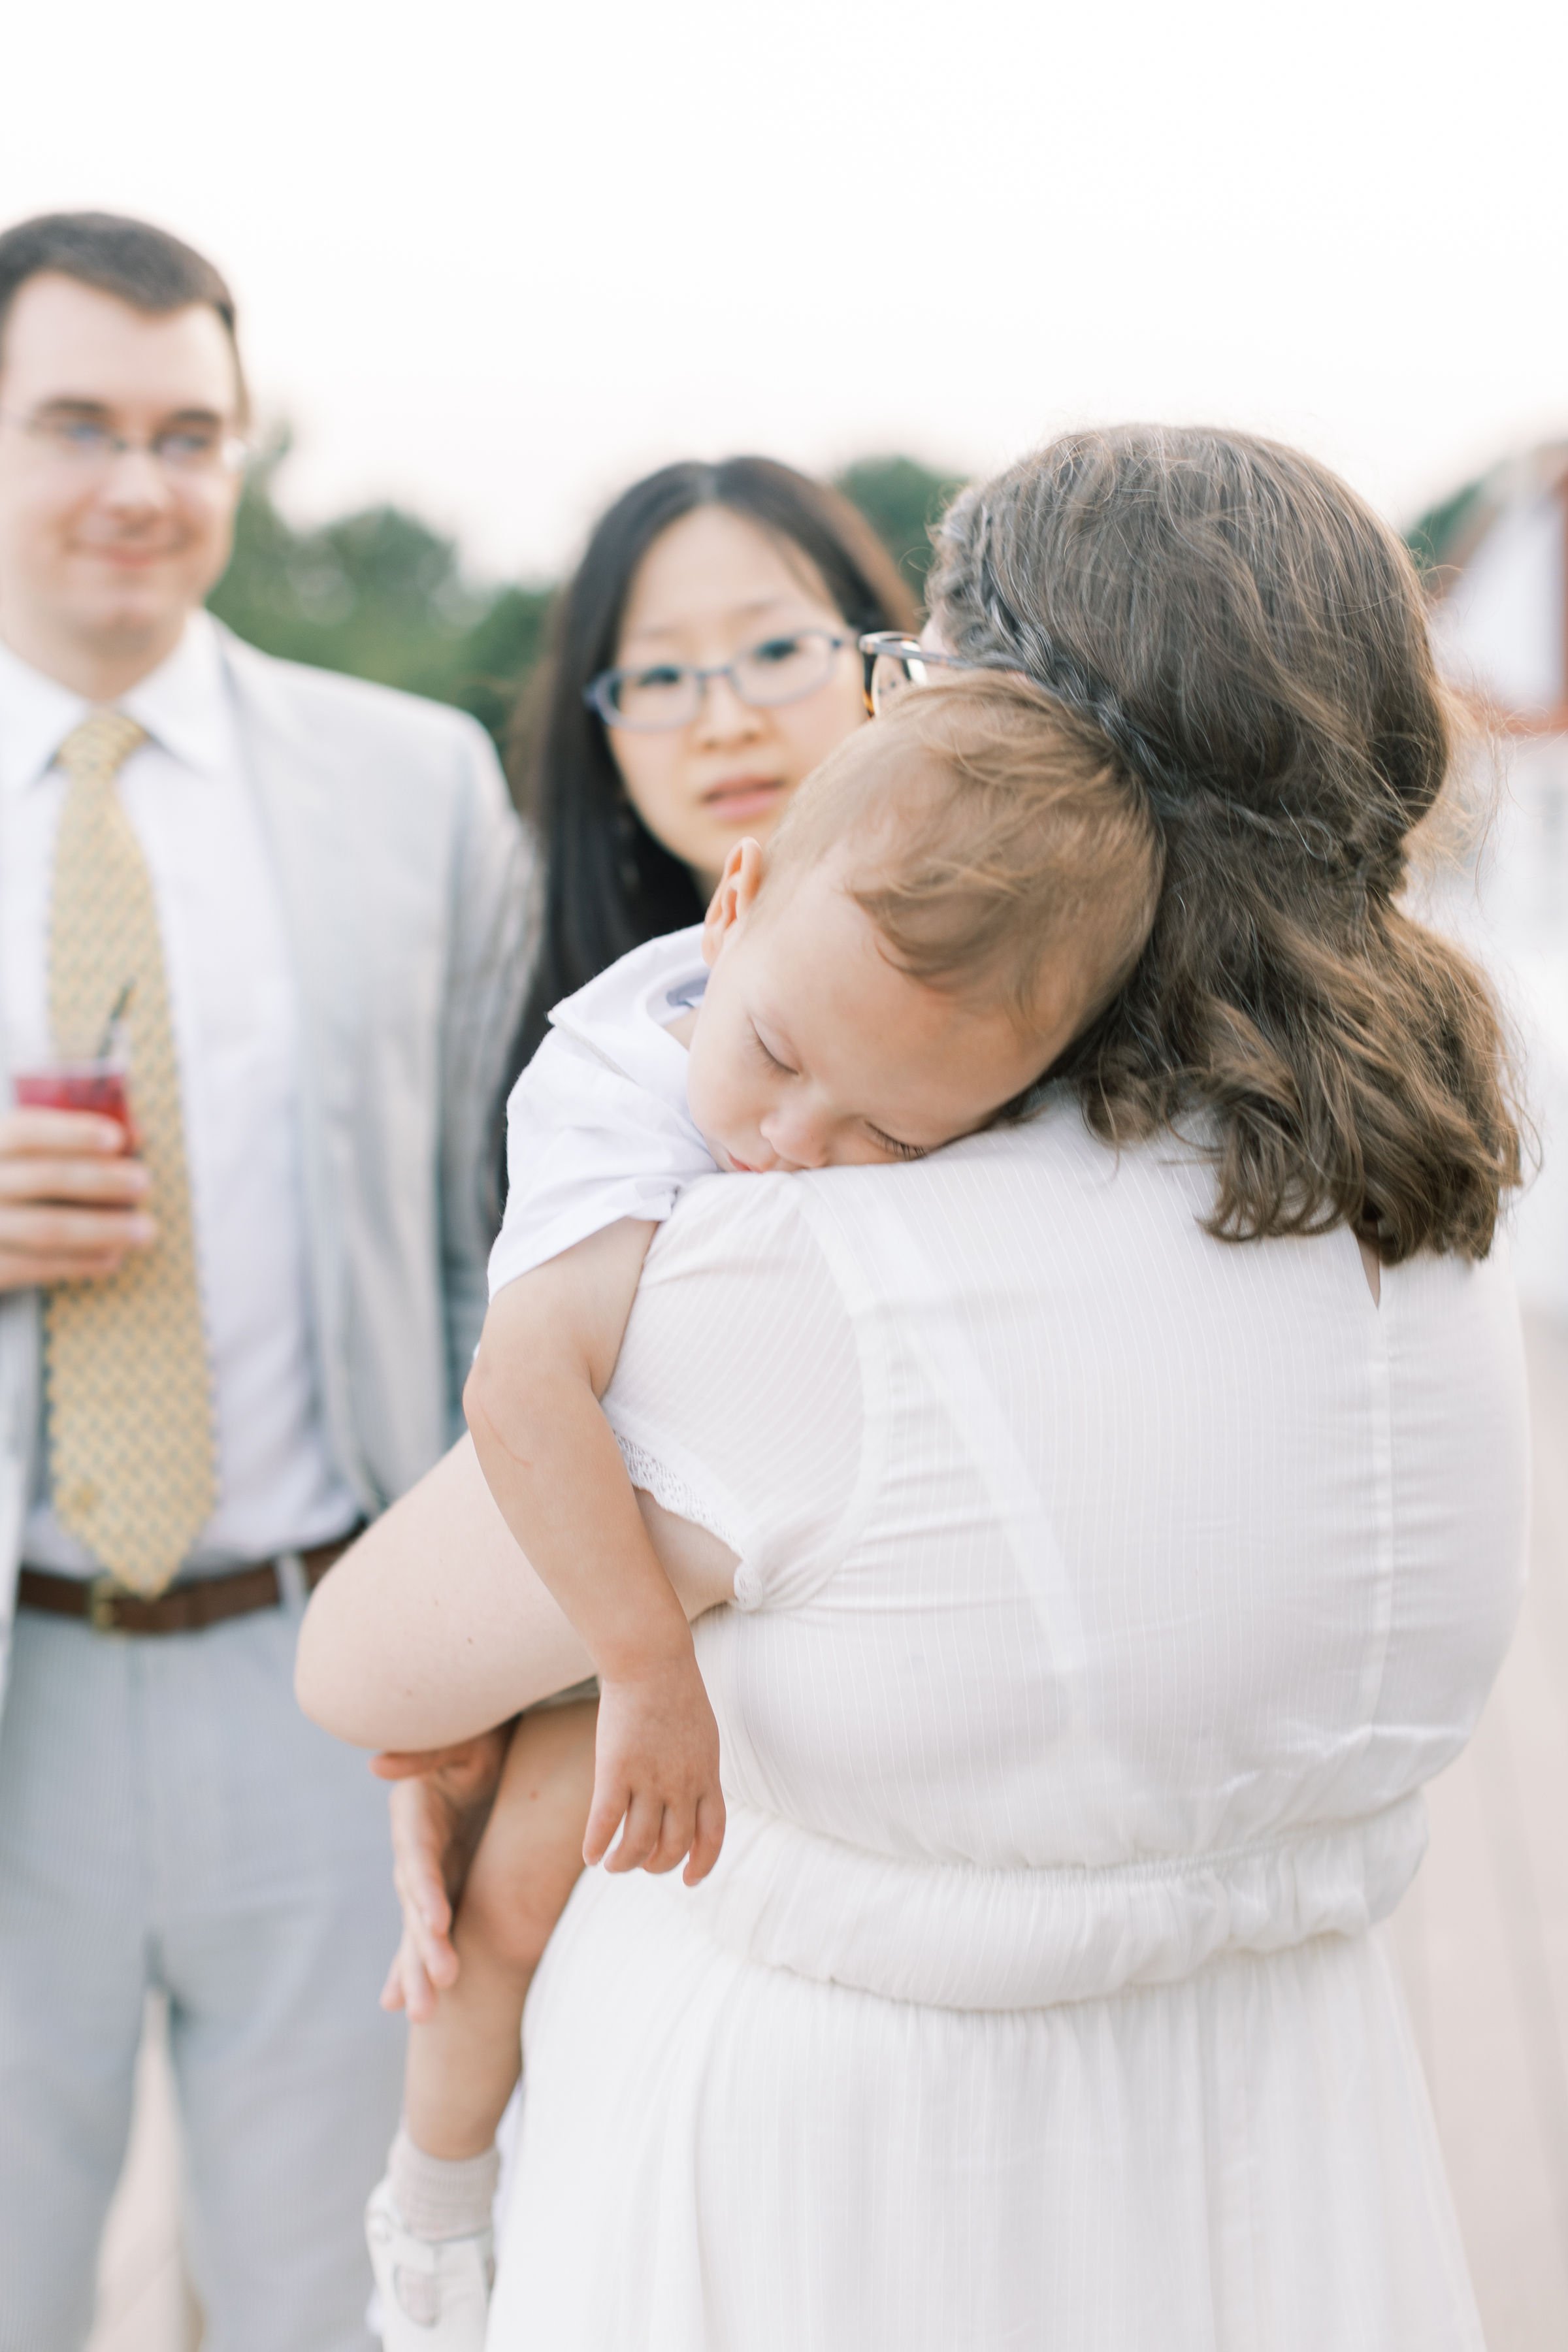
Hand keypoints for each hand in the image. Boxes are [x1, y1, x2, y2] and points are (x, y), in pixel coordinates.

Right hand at [0, 1109, 153, 1291]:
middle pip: (44, 1178)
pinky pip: (36, 1267)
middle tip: (144, 1184)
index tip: (118, 1139)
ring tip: (144, 1231)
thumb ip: (71, 1145)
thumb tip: (134, 1136)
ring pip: (46, 1229)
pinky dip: (80, 1263)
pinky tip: (113, 1258)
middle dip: (101, 1180)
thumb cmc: (15, 1189)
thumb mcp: (25, 1161)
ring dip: (102, 1229)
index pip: (26, 1133)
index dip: (73, 1134)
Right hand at [372, 1727, 508, 2021]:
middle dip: (423, 1947)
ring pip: (418, 1926)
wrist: (484, 1739)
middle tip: (438, 1988)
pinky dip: (411, 1962)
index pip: (419, 1858)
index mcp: (416, 1812)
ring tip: (423, 2013)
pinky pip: (423, 1927)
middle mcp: (414, 1847)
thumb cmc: (475, 1733)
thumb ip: (421, 1752)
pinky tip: (399, 2002)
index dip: (424, 1889)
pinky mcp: (439, 1881)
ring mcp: (425, 1869)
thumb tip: (376, 1764)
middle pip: (415, 1904)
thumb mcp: (456, 1737)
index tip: (436, 1923)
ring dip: (419, 1967)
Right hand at [585, 1649, 725, 1885]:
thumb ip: (699, 1772)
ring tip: (612, 1864)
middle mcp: (681, 1785)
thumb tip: (692, 1800)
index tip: (689, 1880)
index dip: (702, 1864)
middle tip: (640, 1863)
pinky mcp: (615, 1770)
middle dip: (656, 1865)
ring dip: (624, 1864)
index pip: (712, 1836)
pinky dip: (595, 1846)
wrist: (651, 1661)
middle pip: (673, 1847)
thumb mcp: (703, 1737)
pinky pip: (604, 1823)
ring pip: (638, 1845)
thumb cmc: (676, 1693)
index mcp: (707, 1777)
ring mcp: (649, 1779)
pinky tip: (590, 1855)